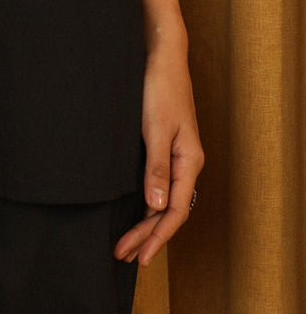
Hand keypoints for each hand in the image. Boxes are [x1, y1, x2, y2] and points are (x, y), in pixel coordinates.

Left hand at [114, 43, 204, 265]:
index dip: (157, 236)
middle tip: (123, 256)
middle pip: (169, 210)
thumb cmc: (160, 88)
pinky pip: (158, 185)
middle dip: (146, 235)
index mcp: (190, 161)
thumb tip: (156, 206)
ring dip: (145, 222)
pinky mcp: (163, 146)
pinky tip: (133, 212)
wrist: (161, 56)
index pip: (175, 210)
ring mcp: (176, 155)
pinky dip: (145, 203)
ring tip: (124, 244)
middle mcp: (187, 162)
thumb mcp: (156, 128)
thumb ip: (157, 167)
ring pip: (163, 199)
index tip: (139, 257)